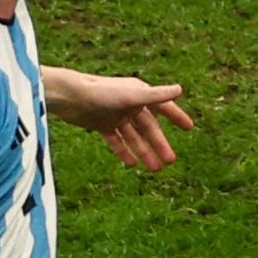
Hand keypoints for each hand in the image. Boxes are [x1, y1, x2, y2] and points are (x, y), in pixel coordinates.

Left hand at [48, 71, 196, 170]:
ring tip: (155, 168)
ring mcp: (116, 116)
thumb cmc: (101, 93)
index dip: (176, 117)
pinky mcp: (101, 125)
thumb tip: (180, 89)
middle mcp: (130, 105)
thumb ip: (155, 95)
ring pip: (134, 137)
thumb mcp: (131, 96)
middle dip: (159, 144)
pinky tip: (131, 164)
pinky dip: (124, 151)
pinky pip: (116, 141)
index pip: (163, 107)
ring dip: (144, 152)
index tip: (189, 128)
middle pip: (149, 128)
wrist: (68, 97)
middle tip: (170, 161)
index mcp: (140, 94)